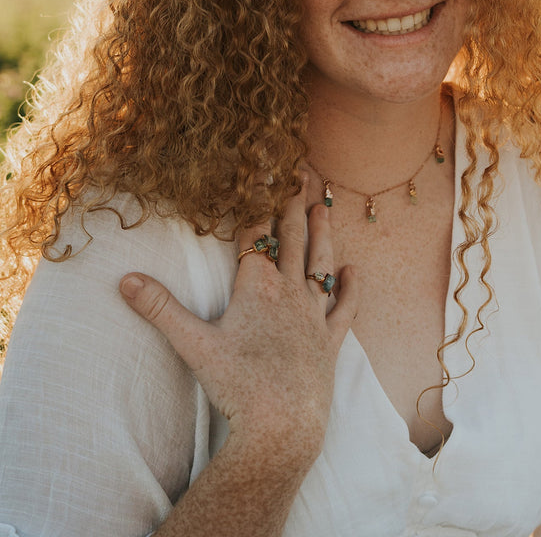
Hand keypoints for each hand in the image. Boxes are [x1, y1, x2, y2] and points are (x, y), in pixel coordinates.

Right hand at [119, 182, 357, 467]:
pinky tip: (353, 271)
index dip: (258, 203)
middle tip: (300, 174)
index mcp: (257, 287)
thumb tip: (126, 280)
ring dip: (323, 233)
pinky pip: (344, 308)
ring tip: (323, 206)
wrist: (282, 427)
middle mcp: (289, 293)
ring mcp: (313, 316)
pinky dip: (349, 288)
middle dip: (293, 205)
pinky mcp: (331, 342)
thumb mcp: (193, 344)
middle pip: (292, 239)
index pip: (256, 235)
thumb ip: (160, 309)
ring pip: (320, 264)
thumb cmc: (237, 386)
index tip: (263, 172)